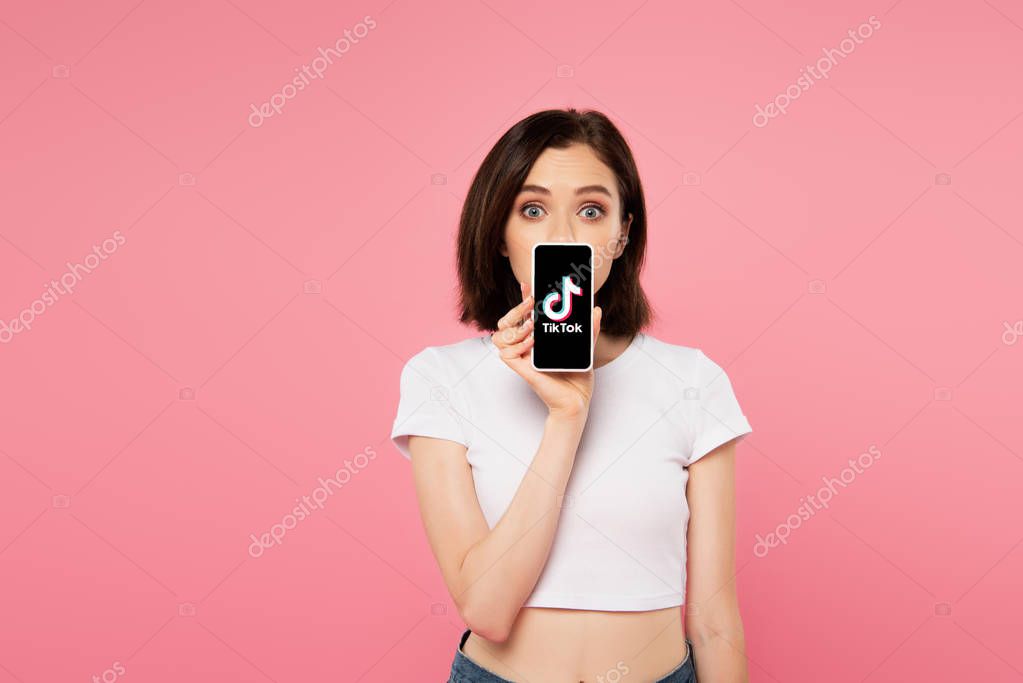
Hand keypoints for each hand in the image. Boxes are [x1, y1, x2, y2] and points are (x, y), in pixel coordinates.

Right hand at [491, 281, 602, 417]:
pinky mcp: (521, 370)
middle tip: (533, 301)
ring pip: (500, 336)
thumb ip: (589, 329)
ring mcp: (522, 358)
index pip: (525, 315)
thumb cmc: (577, 377)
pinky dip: (517, 345)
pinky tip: (532, 343)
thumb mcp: (585, 348)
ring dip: (516, 327)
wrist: (577, 400)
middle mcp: (526, 347)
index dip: (523, 298)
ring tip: (534, 325)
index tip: (528, 283)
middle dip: (517, 308)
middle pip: (506, 322)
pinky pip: (506, 353)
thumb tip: (596, 310)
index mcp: (538, 339)